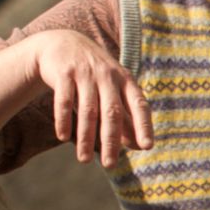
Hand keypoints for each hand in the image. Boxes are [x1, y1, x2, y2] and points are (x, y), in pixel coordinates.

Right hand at [35, 30, 151, 167]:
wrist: (63, 44)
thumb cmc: (95, 75)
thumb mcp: (113, 90)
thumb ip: (126, 115)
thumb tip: (139, 146)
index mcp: (125, 80)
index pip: (139, 104)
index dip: (143, 125)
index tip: (147, 147)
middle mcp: (107, 75)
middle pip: (112, 112)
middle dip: (111, 140)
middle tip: (110, 165)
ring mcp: (85, 73)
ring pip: (88, 110)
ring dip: (85, 137)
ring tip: (84, 160)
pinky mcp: (63, 73)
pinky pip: (64, 100)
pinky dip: (64, 119)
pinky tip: (63, 137)